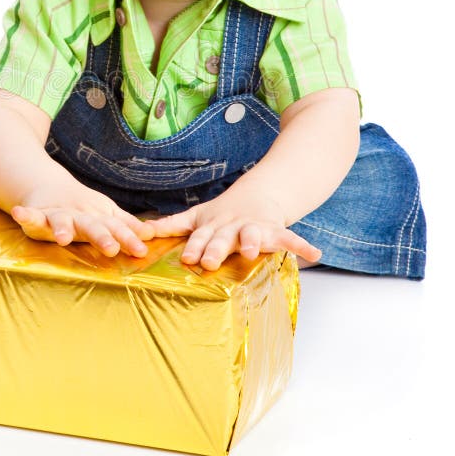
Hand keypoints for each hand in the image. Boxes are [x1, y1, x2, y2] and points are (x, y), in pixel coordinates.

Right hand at [10, 177, 154, 257]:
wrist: (50, 187)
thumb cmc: (83, 209)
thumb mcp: (107, 215)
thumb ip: (126, 226)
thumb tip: (152, 234)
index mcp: (98, 218)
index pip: (116, 228)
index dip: (128, 239)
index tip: (141, 251)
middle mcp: (80, 216)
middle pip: (92, 226)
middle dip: (101, 237)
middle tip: (111, 249)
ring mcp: (58, 214)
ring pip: (61, 220)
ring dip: (62, 227)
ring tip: (63, 237)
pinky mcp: (37, 214)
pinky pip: (30, 215)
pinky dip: (24, 214)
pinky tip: (18, 213)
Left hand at [149, 190, 321, 270]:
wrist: (259, 193)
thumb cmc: (222, 213)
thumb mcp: (197, 216)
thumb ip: (170, 225)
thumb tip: (140, 231)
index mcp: (212, 226)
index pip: (200, 237)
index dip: (194, 246)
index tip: (187, 258)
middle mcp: (232, 226)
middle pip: (222, 238)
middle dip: (216, 249)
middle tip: (209, 262)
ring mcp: (253, 227)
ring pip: (253, 235)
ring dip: (252, 242)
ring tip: (251, 251)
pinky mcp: (274, 229)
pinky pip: (290, 238)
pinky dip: (302, 246)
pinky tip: (313, 254)